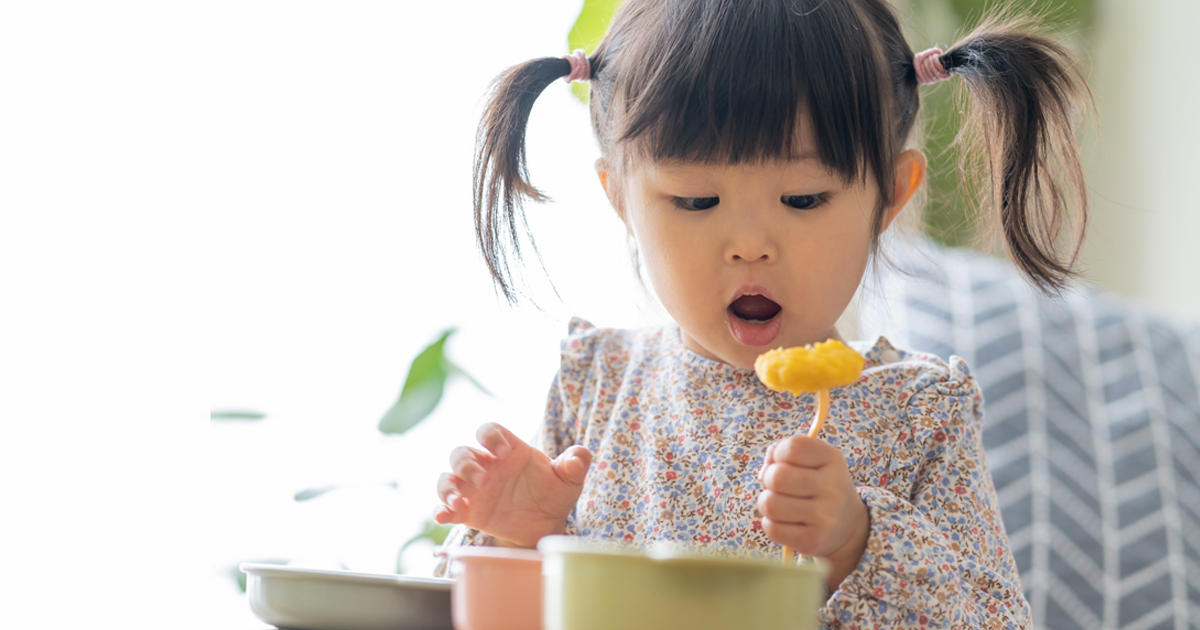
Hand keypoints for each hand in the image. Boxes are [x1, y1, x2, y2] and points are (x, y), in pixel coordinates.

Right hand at [434, 422, 591, 548]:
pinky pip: (445, 507)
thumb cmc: (554, 494)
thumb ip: (574, 464)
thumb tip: (580, 455)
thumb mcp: (568, 479)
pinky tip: (443, 516)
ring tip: (458, 501)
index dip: (491, 437)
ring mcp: (474, 489)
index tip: (504, 452)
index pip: (489, 430)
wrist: (545, 524)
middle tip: (483, 480)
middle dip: (466, 464)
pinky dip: (440, 509)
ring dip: (448, 487)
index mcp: (508, 450)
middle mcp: (486, 466)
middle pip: (461, 453)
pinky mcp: (468, 511)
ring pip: (448, 478)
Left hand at [756, 436, 869, 589]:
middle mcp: (834, 487)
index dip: (777, 454)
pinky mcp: (814, 541)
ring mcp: (826, 516)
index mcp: (833, 459)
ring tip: (780, 504)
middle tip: (778, 487)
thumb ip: (781, 452)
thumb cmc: (817, 485)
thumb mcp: (810, 460)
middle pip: (776, 476)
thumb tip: (764, 474)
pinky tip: (785, 522)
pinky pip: (772, 528)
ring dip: (767, 503)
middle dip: (768, 480)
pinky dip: (771, 524)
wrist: (847, 525)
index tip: (783, 463)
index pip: (792, 448)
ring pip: (770, 504)